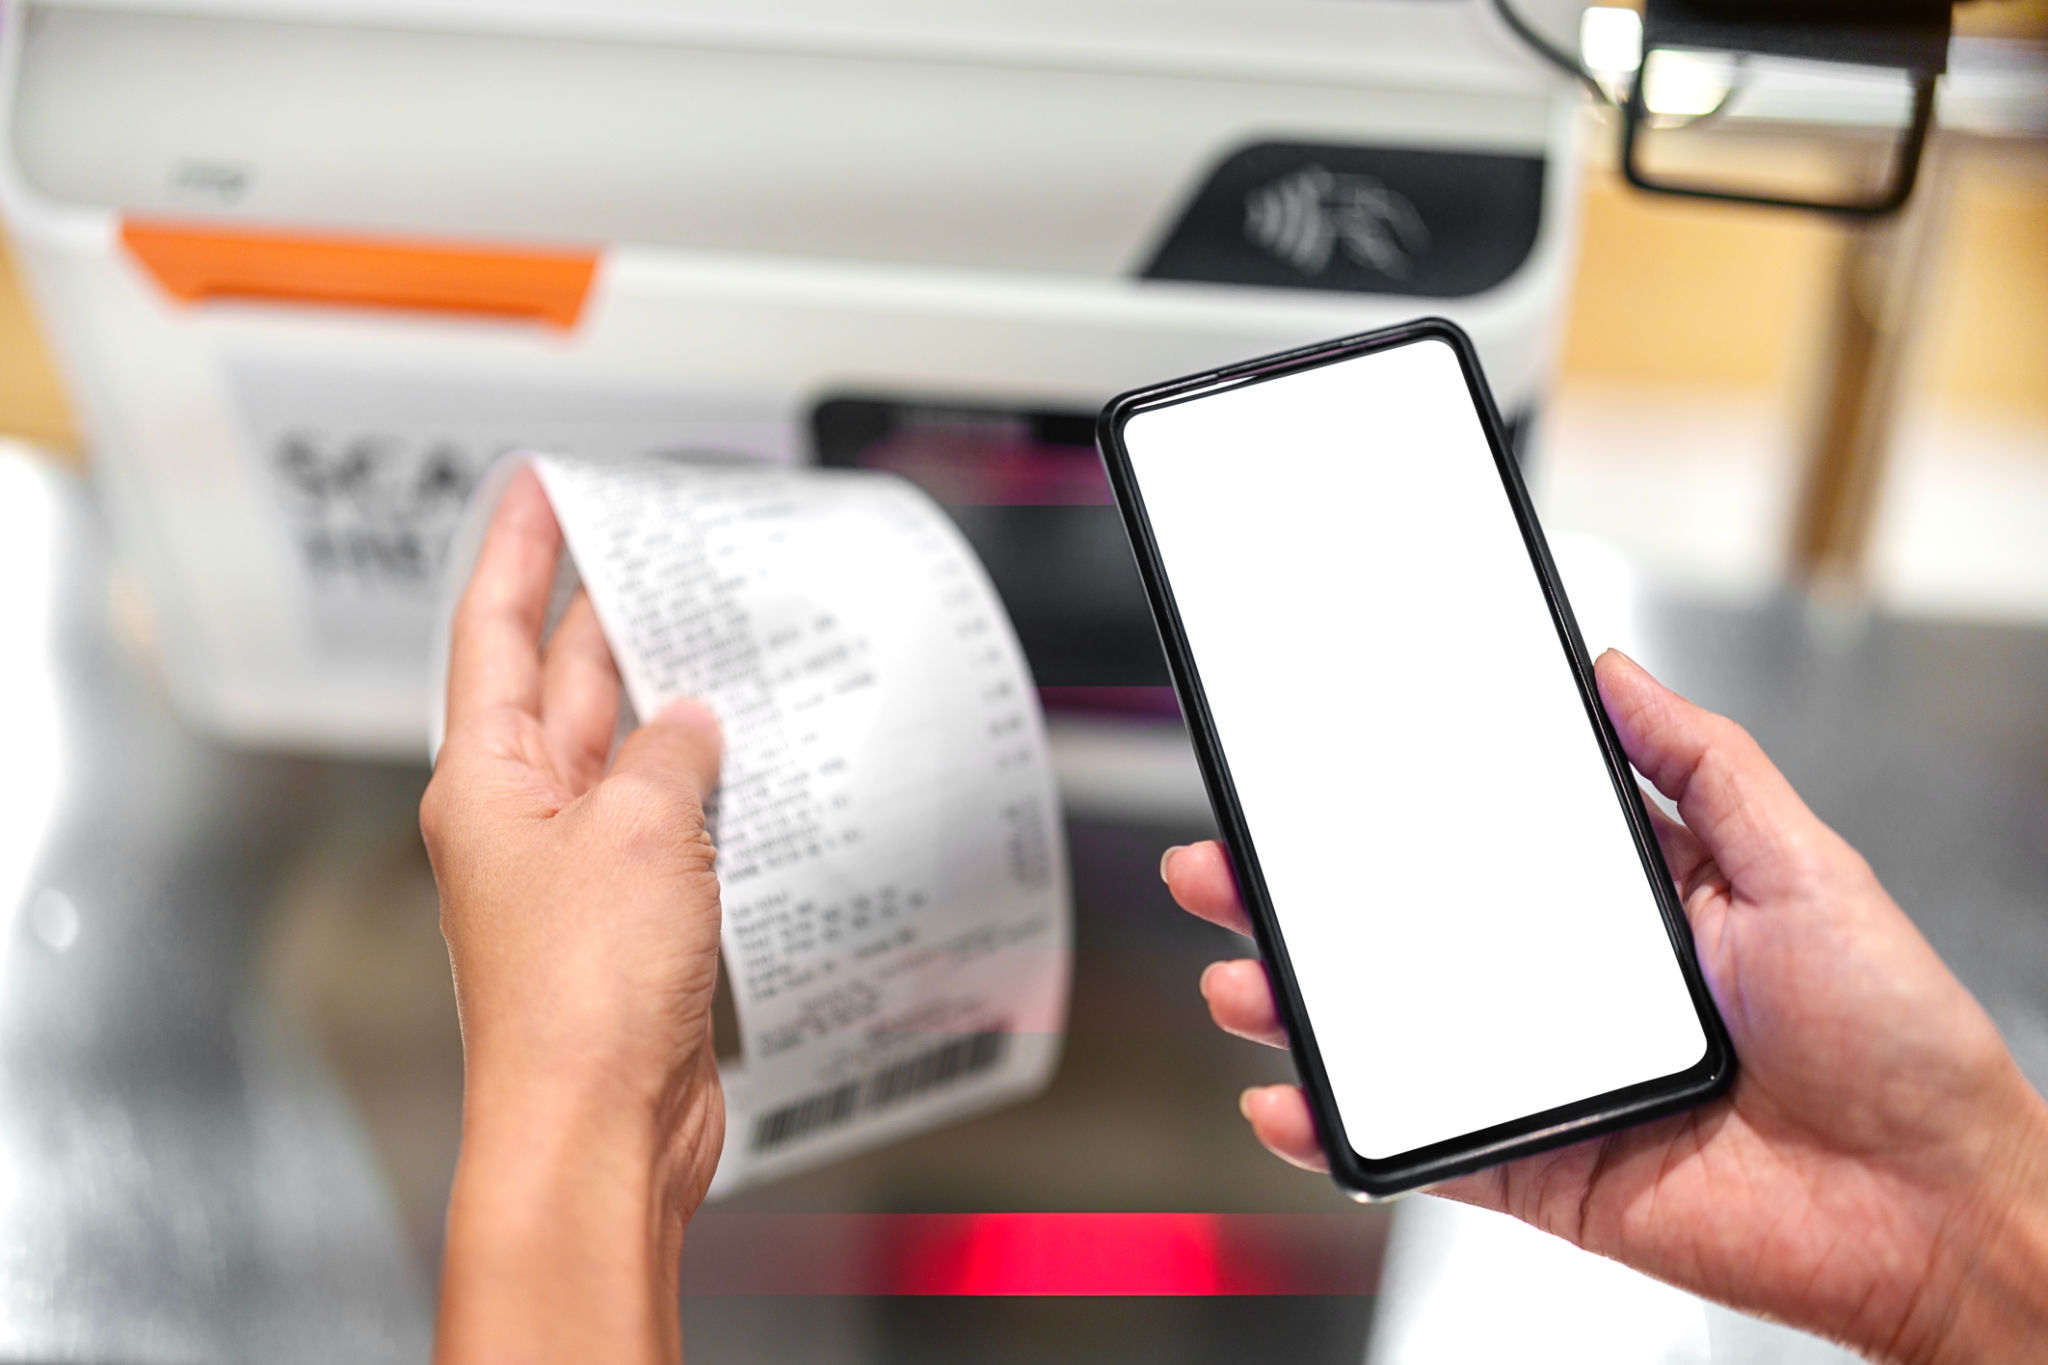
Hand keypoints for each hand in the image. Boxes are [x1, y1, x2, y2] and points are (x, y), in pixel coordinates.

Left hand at [420, 469, 723, 1364]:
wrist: (599, 1127)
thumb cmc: (582, 996)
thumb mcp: (639, 831)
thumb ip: (670, 756)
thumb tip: (692, 724)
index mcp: (489, 778)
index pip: (495, 632)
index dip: (518, 552)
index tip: (537, 488)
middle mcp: (524, 816)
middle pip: (565, 684)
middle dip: (610, 614)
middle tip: (660, 549)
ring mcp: (579, 868)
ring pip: (627, 752)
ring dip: (671, 702)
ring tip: (725, 637)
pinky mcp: (631, 916)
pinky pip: (667, 822)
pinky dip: (706, 785)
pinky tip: (751, 758)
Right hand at [1166, 650, 2047, 1363]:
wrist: (1937, 1208)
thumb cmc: (1898, 1039)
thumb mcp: (1804, 864)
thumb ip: (1703, 765)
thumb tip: (1614, 672)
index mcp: (1619, 908)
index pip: (1475, 844)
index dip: (1389, 812)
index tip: (1315, 774)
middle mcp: (1564, 989)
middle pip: (1402, 937)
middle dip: (1299, 904)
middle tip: (1226, 866)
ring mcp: (1539, 1077)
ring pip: (1387, 1034)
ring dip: (1295, 1007)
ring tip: (1241, 975)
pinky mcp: (1533, 1165)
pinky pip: (1415, 1144)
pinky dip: (1338, 1129)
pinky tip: (1286, 1095)